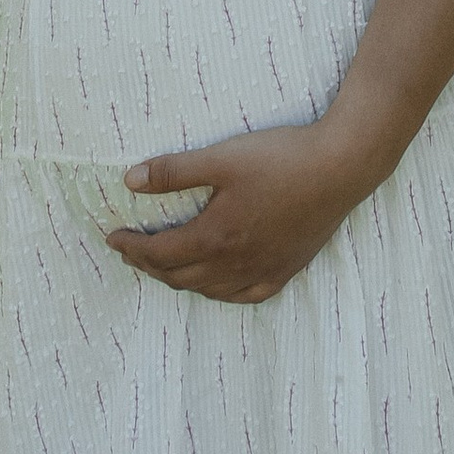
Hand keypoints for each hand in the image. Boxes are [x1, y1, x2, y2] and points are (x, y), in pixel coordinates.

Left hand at [104, 122, 371, 303]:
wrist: (341, 167)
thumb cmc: (281, 159)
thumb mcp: (222, 158)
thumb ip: (174, 171)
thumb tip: (129, 180)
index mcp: (215, 237)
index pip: (159, 253)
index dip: (131, 248)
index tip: (113, 238)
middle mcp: (235, 264)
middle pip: (179, 276)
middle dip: (148, 265)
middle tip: (130, 252)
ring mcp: (262, 271)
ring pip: (208, 289)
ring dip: (179, 280)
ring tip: (165, 266)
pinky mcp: (285, 270)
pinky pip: (244, 295)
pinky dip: (221, 293)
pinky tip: (218, 286)